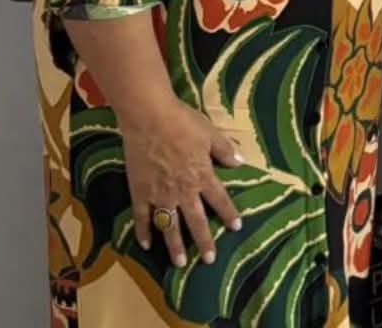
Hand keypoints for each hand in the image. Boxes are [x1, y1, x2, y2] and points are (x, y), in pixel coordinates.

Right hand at [121, 95, 244, 266]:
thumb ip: (224, 150)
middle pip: (196, 221)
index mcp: (202, 175)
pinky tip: (146, 244)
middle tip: (209, 259)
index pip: (219, 199)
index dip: (229, 213)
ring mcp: (160, 194)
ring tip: (180, 263)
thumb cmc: (182, 122)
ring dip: (175, 245)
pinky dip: (143, 232)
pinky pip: (142, 217)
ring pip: (170, 226)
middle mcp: (183, 190)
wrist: (150, 118)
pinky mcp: (140, 192)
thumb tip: (240, 163)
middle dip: (204, 241)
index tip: (236, 227)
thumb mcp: (209, 133)